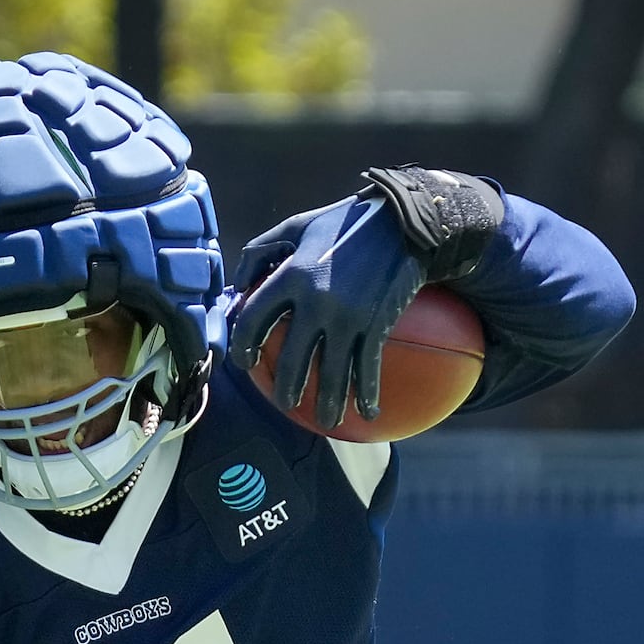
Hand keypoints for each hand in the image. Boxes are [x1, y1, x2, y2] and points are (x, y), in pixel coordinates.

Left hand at [227, 194, 424, 430]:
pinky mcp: (376, 323)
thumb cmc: (345, 221)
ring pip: (332, 373)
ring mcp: (348, 316)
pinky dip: (367, 392)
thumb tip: (238, 285)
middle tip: (287, 403)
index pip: (254, 320)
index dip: (244, 344)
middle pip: (292, 359)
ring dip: (329, 403)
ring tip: (328, 422)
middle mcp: (316, 301)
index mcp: (291, 275)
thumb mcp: (297, 226)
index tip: (247, 362)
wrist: (404, 221)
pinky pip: (368, 366)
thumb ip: (262, 251)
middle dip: (287, 389)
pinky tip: (368, 412)